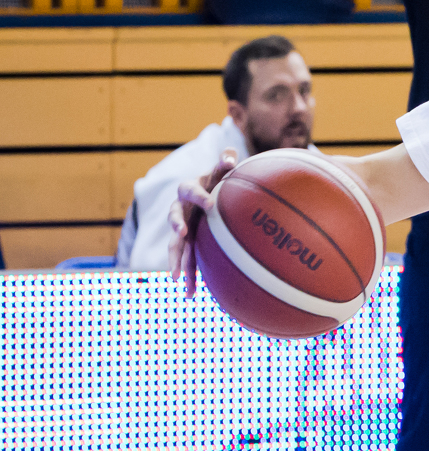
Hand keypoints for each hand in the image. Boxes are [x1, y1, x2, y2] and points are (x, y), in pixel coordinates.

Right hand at [169, 149, 237, 296]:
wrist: (209, 193)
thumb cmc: (218, 180)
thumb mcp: (221, 170)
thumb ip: (225, 162)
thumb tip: (230, 156)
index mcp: (188, 189)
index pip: (190, 191)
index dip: (199, 196)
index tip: (210, 203)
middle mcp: (181, 210)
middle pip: (175, 219)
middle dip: (177, 228)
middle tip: (182, 235)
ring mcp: (183, 228)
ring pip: (176, 245)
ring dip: (176, 260)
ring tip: (177, 279)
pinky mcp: (189, 242)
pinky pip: (187, 259)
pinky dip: (189, 275)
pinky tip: (192, 294)